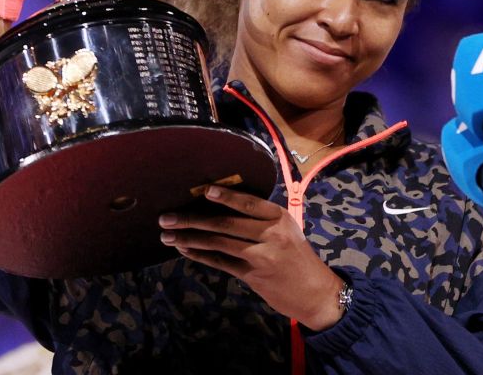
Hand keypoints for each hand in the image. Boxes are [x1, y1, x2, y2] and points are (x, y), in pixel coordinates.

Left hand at [159, 186, 345, 330]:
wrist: (316, 293)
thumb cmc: (298, 257)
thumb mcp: (288, 230)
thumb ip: (261, 219)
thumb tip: (224, 206)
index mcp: (280, 218)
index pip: (249, 203)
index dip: (226, 196)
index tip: (204, 190)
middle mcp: (271, 235)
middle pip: (226, 224)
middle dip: (192, 219)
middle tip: (167, 217)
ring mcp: (261, 257)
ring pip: (218, 243)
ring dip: (189, 238)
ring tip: (167, 234)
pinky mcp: (252, 276)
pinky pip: (221, 262)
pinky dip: (200, 255)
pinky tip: (184, 249)